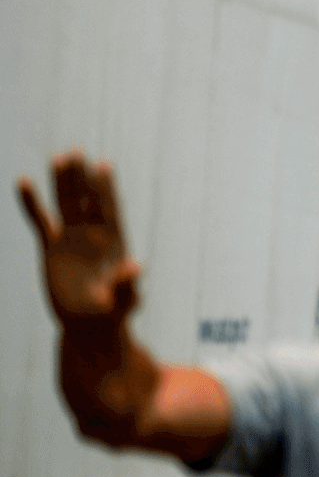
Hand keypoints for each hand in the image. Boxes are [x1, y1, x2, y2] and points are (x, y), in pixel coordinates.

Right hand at [18, 152, 141, 325]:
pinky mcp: (52, 248)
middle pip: (87, 200)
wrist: (90, 325)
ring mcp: (72, 239)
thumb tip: (137, 266)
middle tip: (75, 151)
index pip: (110, 209)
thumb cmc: (113, 313)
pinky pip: (40, 221)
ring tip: (59, 156)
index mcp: (114, 241)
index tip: (103, 164)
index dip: (106, 188)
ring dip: (62, 182)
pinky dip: (32, 203)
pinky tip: (23, 181)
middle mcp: (94, 235)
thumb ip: (129, 284)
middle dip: (82, 177)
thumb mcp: (124, 300)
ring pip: (67, 204)